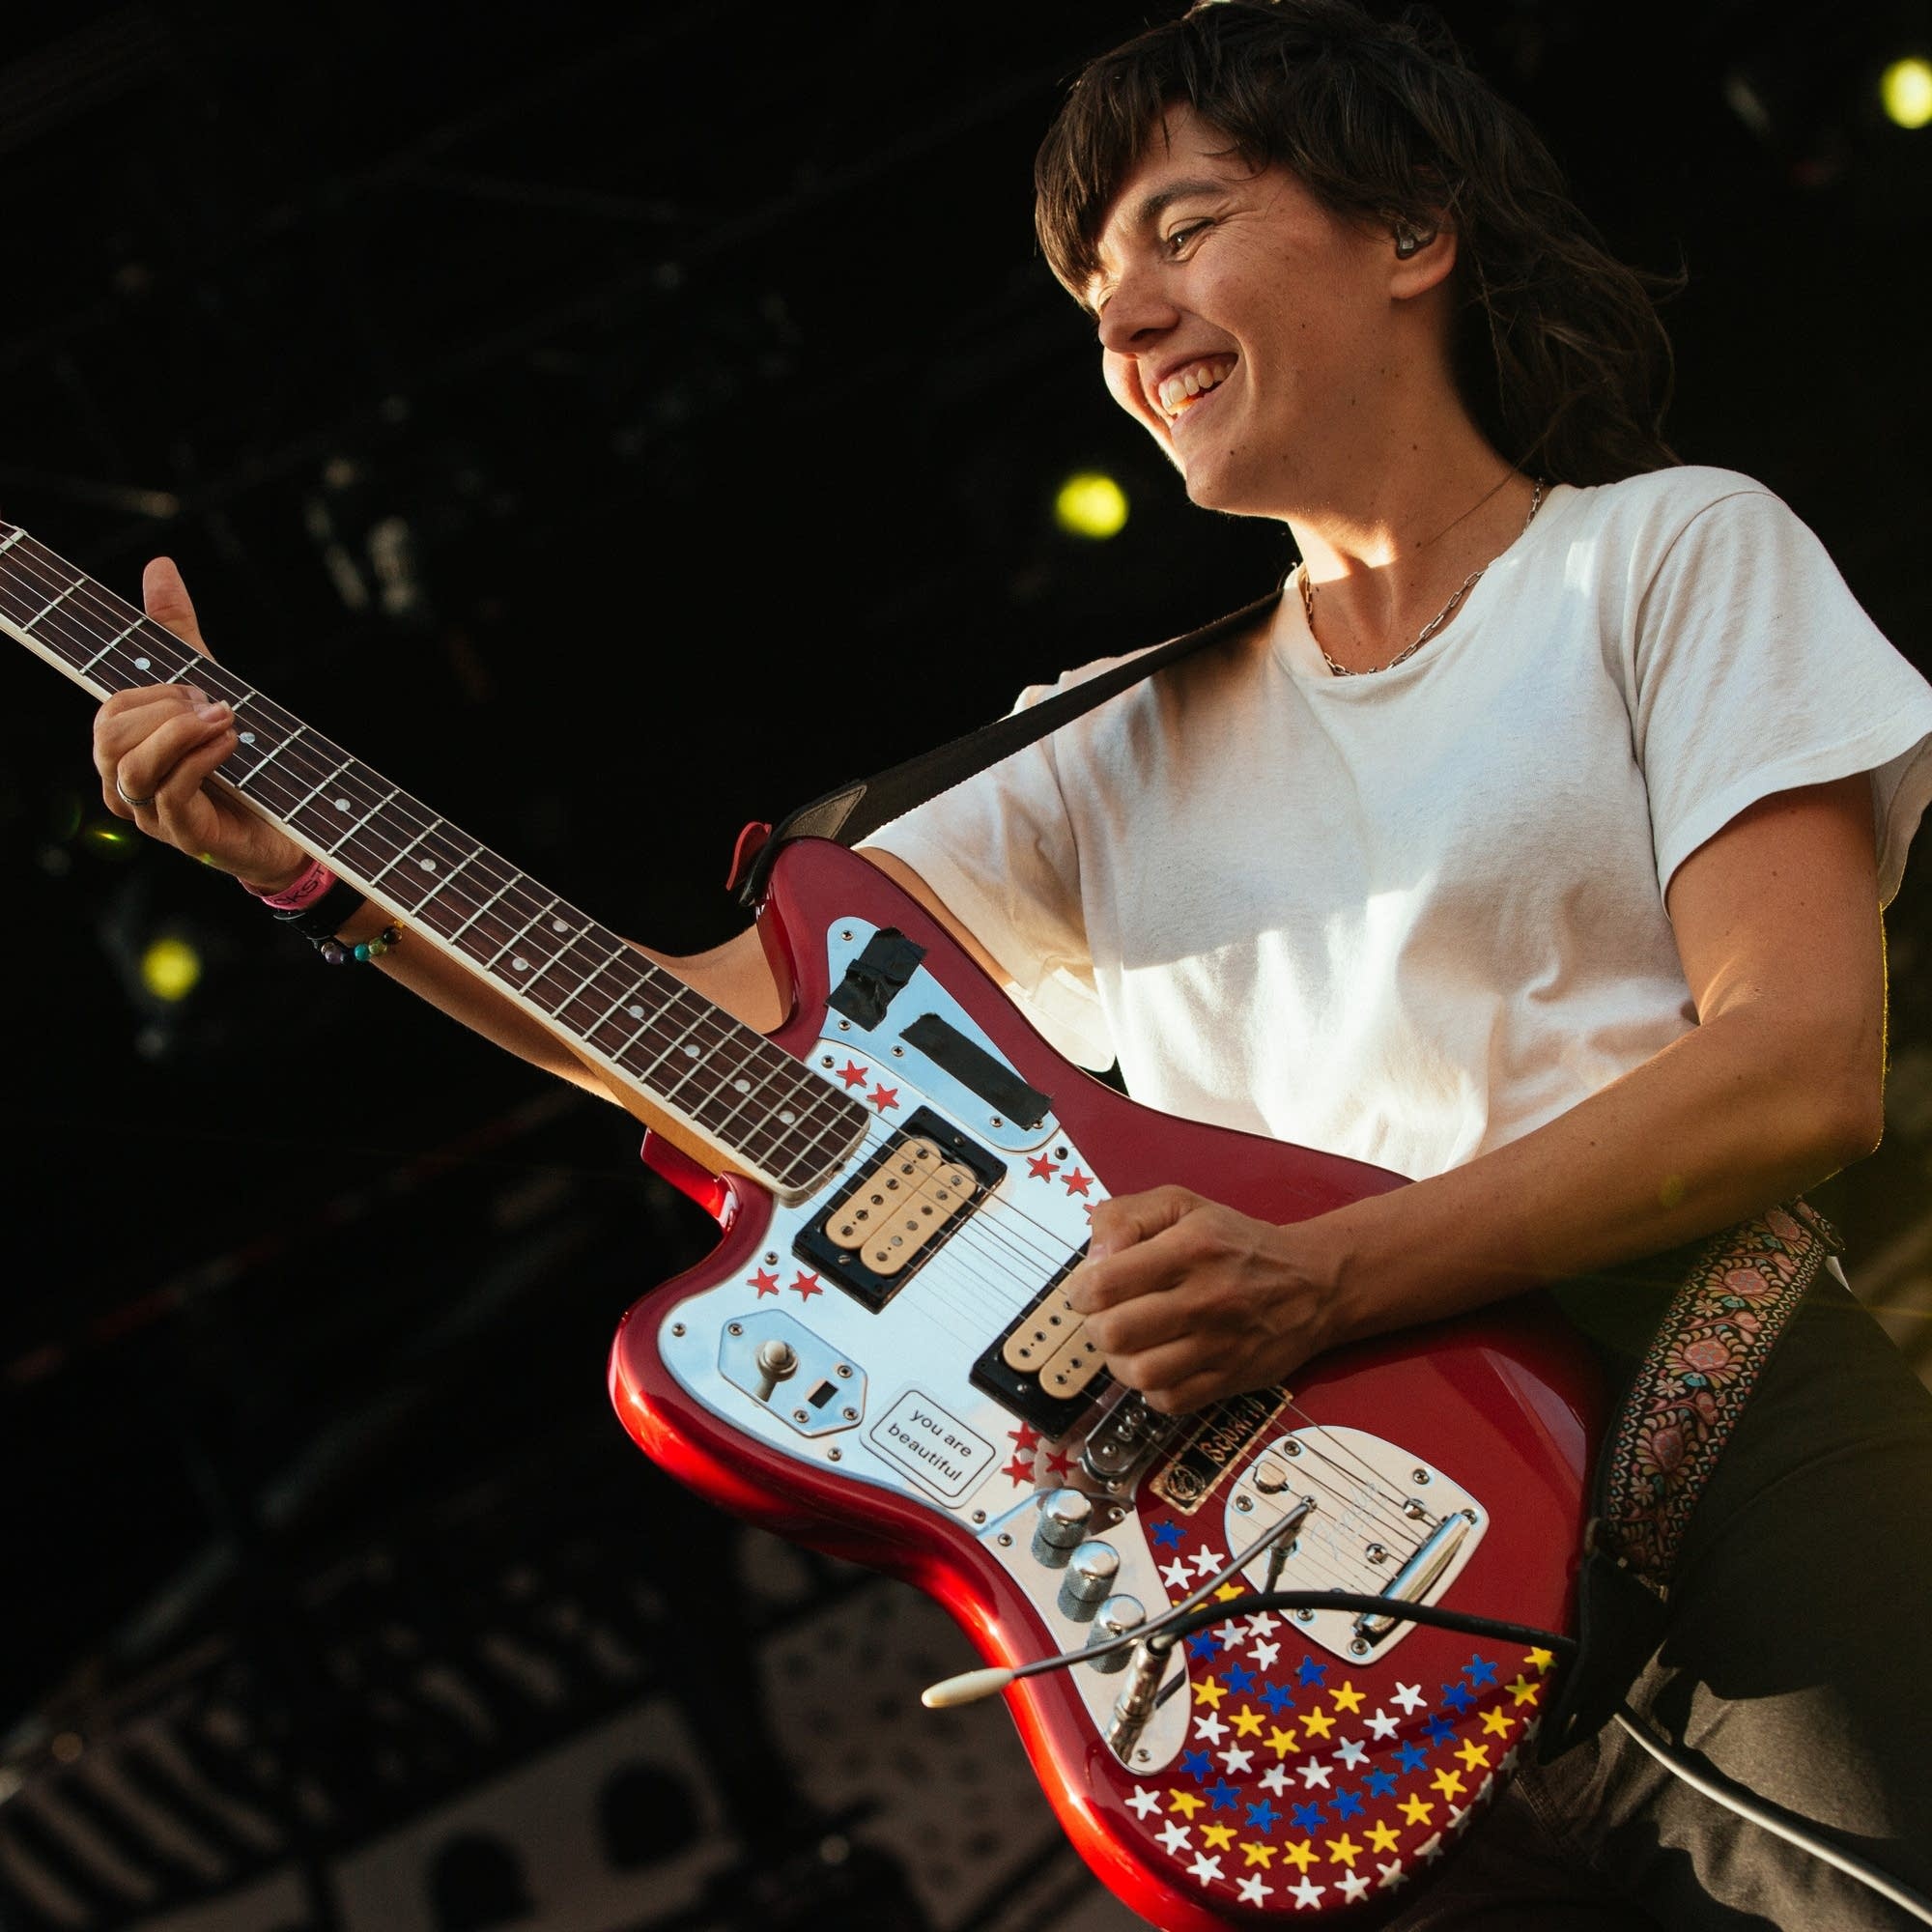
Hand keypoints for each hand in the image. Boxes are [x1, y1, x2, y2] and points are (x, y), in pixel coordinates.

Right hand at [90, 558, 305, 888]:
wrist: (296, 823)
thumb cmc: (245, 758)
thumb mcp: (211, 685)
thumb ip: (178, 633)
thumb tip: (159, 565)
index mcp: (126, 747)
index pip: (107, 708)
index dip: (145, 689)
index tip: (187, 678)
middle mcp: (128, 783)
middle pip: (109, 735)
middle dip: (165, 708)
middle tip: (217, 704)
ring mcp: (152, 815)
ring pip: (130, 767)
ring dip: (181, 733)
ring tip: (228, 720)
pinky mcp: (185, 836)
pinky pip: (170, 793)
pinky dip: (200, 759)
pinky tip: (232, 743)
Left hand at [1066, 1186, 1345, 1413]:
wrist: (1313, 1282)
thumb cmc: (1235, 1241)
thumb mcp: (1181, 1204)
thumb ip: (1125, 1217)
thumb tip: (1094, 1259)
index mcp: (1188, 1248)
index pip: (1104, 1284)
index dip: (1080, 1292)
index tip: (1088, 1291)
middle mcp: (1205, 1297)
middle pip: (1114, 1334)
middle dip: (1096, 1327)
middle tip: (1108, 1317)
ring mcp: (1220, 1343)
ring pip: (1139, 1374)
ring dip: (1120, 1362)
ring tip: (1131, 1345)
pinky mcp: (1231, 1378)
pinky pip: (1169, 1401)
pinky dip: (1152, 1389)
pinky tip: (1158, 1363)